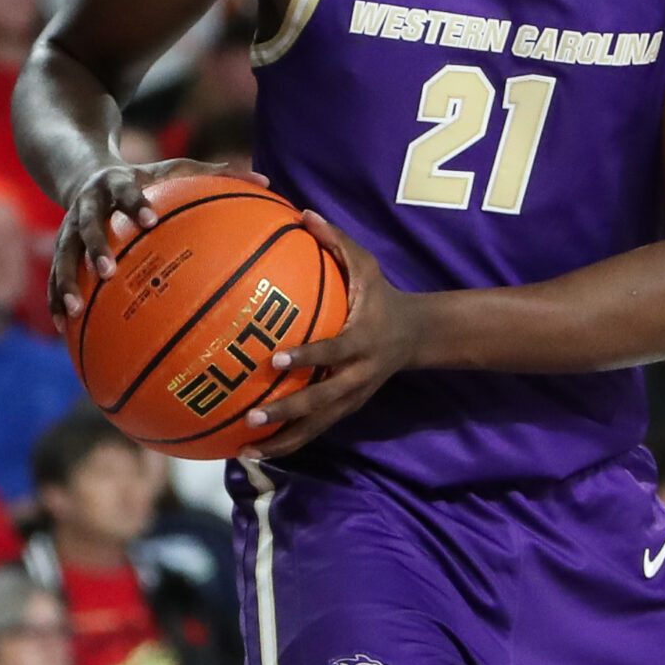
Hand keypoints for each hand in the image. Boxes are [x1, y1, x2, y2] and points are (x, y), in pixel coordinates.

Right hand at [50, 156, 268, 329]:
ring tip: (73, 310)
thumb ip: (217, 173)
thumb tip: (268, 182)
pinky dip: (54, 298)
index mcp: (117, 183)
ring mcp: (67, 227)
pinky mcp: (57, 247)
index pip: (125, 191)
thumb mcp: (173, 168)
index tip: (150, 220)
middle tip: (108, 271)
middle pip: (86, 226)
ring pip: (62, 255)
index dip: (136, 204)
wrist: (82, 171)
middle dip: (95, 247)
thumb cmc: (143, 177)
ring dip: (64, 281)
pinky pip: (53, 275)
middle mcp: (87, 205)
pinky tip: (61, 327)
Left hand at [243, 212, 425, 458]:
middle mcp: (358, 374)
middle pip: (324, 401)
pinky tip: (252, 451)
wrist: (418, 335)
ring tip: (246, 449)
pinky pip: (315, 430)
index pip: (334, 351)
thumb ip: (336, 242)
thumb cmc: (382, 295)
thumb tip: (302, 213)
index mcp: (363, 340)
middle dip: (290, 411)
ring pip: (318, 425)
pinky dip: (287, 443)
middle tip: (253, 415)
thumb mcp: (368, 265)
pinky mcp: (347, 409)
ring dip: (284, 440)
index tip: (275, 359)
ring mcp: (353, 396)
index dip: (308, 357)